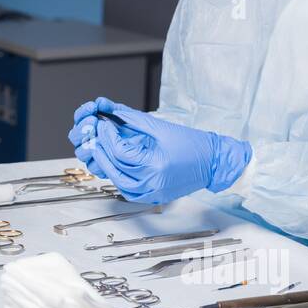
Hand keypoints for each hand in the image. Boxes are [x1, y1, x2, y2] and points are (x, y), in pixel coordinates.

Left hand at [67, 97, 250, 204]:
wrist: (213, 163)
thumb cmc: (191, 143)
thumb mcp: (159, 127)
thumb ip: (132, 119)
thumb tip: (109, 111)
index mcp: (154, 165)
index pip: (120, 152)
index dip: (107, 136)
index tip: (101, 124)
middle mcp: (151, 183)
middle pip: (114, 167)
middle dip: (101, 150)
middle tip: (94, 136)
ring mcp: (151, 193)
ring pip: (116, 180)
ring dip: (105, 164)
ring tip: (99, 149)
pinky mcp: (151, 196)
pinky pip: (126, 189)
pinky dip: (116, 175)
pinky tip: (112, 164)